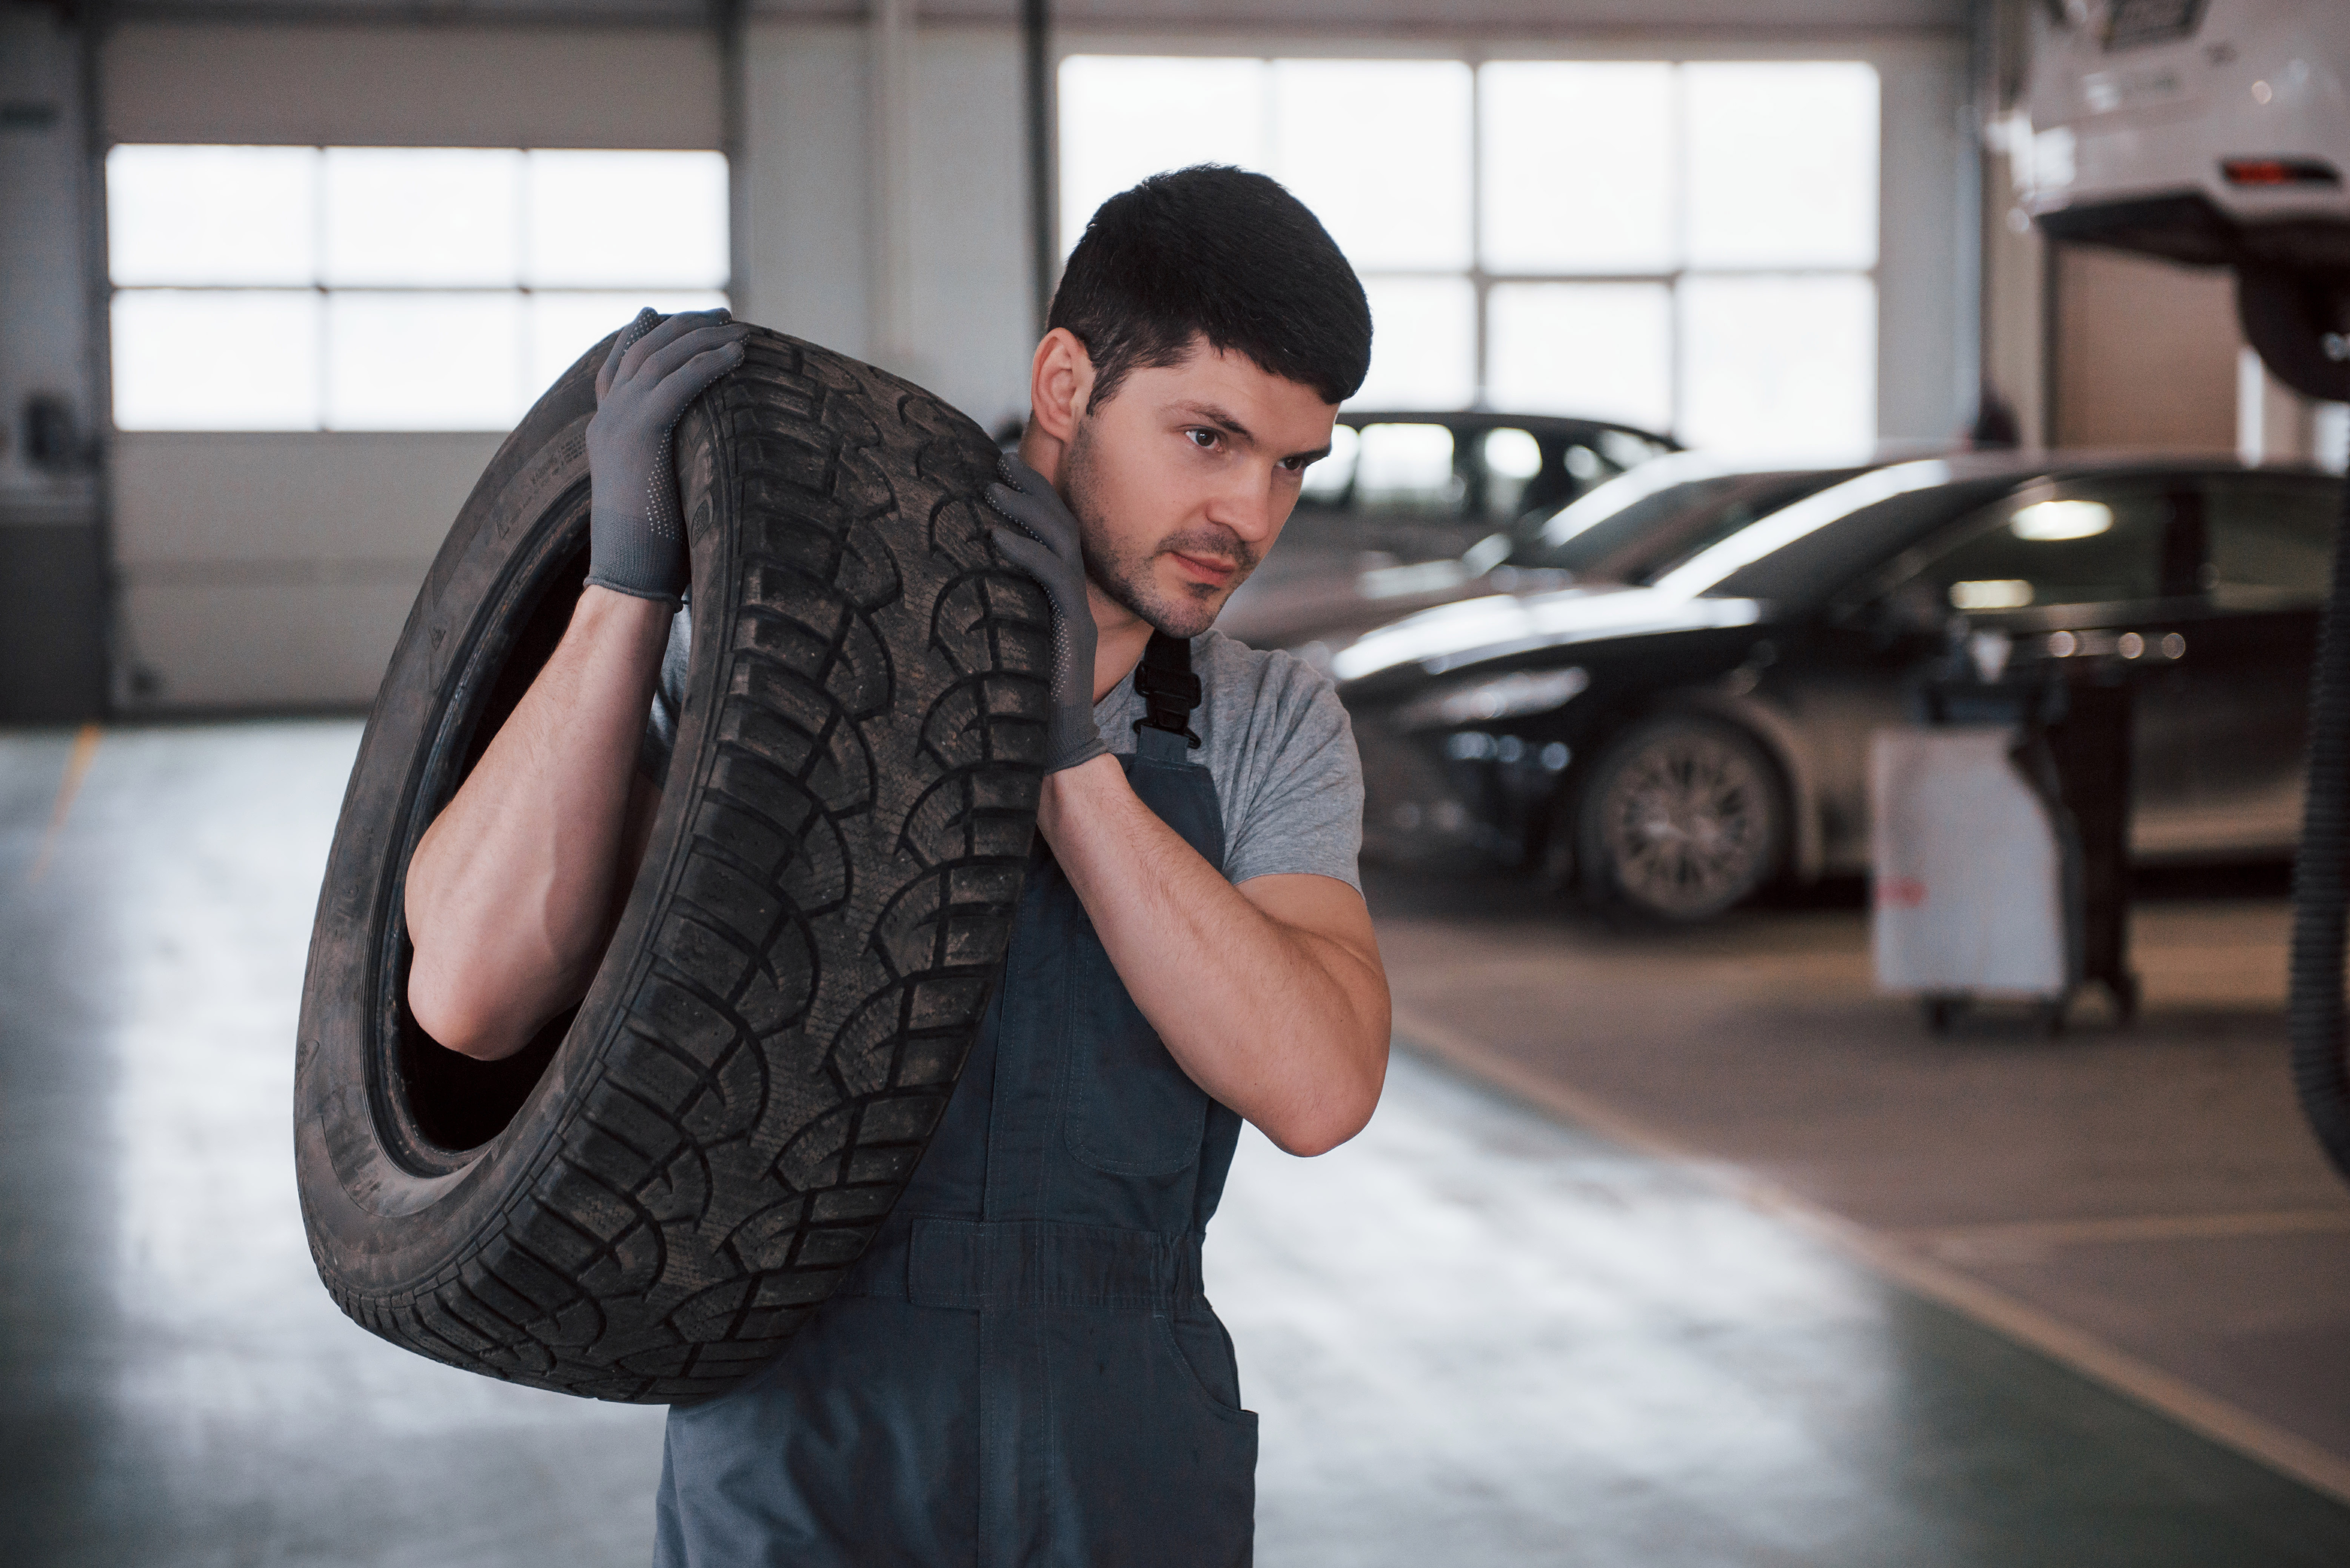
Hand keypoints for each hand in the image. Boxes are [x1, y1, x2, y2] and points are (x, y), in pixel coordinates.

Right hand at [585, 307, 747, 604]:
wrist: (628, 575)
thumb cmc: (652, 551)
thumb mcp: (656, 492)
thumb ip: (665, 463)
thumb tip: (702, 460)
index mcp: (604, 432)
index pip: (615, 368)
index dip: (635, 336)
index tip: (654, 312)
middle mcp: (605, 420)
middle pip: (641, 351)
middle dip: (681, 327)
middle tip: (719, 314)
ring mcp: (617, 423)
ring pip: (661, 359)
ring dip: (703, 339)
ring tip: (738, 330)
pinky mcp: (639, 435)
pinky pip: (678, 383)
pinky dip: (709, 364)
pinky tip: (736, 356)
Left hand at [986, 452, 1108, 773]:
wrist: (1057, 746)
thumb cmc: (1022, 699)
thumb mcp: (1006, 640)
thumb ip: (996, 608)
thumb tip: (955, 581)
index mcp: (1061, 597)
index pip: (1053, 533)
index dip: (1032, 498)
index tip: (1001, 471)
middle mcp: (1074, 598)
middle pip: (1061, 526)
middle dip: (1031, 490)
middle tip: (999, 464)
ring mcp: (1078, 612)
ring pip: (1060, 543)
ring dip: (1026, 510)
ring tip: (993, 487)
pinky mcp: (1074, 629)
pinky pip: (1052, 579)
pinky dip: (1024, 552)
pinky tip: (994, 536)